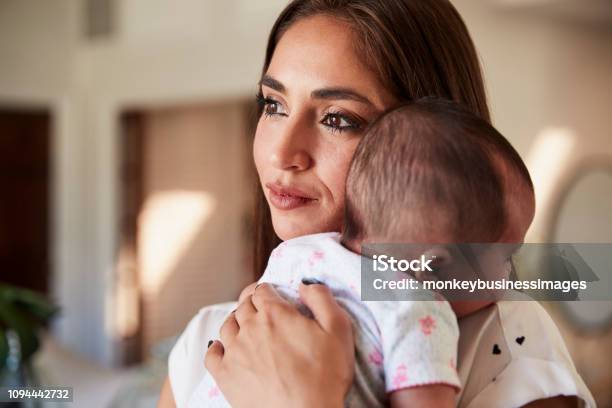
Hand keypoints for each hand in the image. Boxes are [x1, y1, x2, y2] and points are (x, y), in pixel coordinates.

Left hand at [205, 282, 353, 407]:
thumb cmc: (325, 376)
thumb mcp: (338, 330)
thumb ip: (322, 299)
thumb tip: (305, 284)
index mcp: (275, 314)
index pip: (262, 290)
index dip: (267, 290)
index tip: (271, 294)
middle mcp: (250, 328)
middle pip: (244, 305)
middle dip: (252, 302)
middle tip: (259, 306)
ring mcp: (235, 352)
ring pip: (227, 325)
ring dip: (236, 321)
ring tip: (245, 326)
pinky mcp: (226, 375)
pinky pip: (212, 354)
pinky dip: (217, 347)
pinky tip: (225, 348)